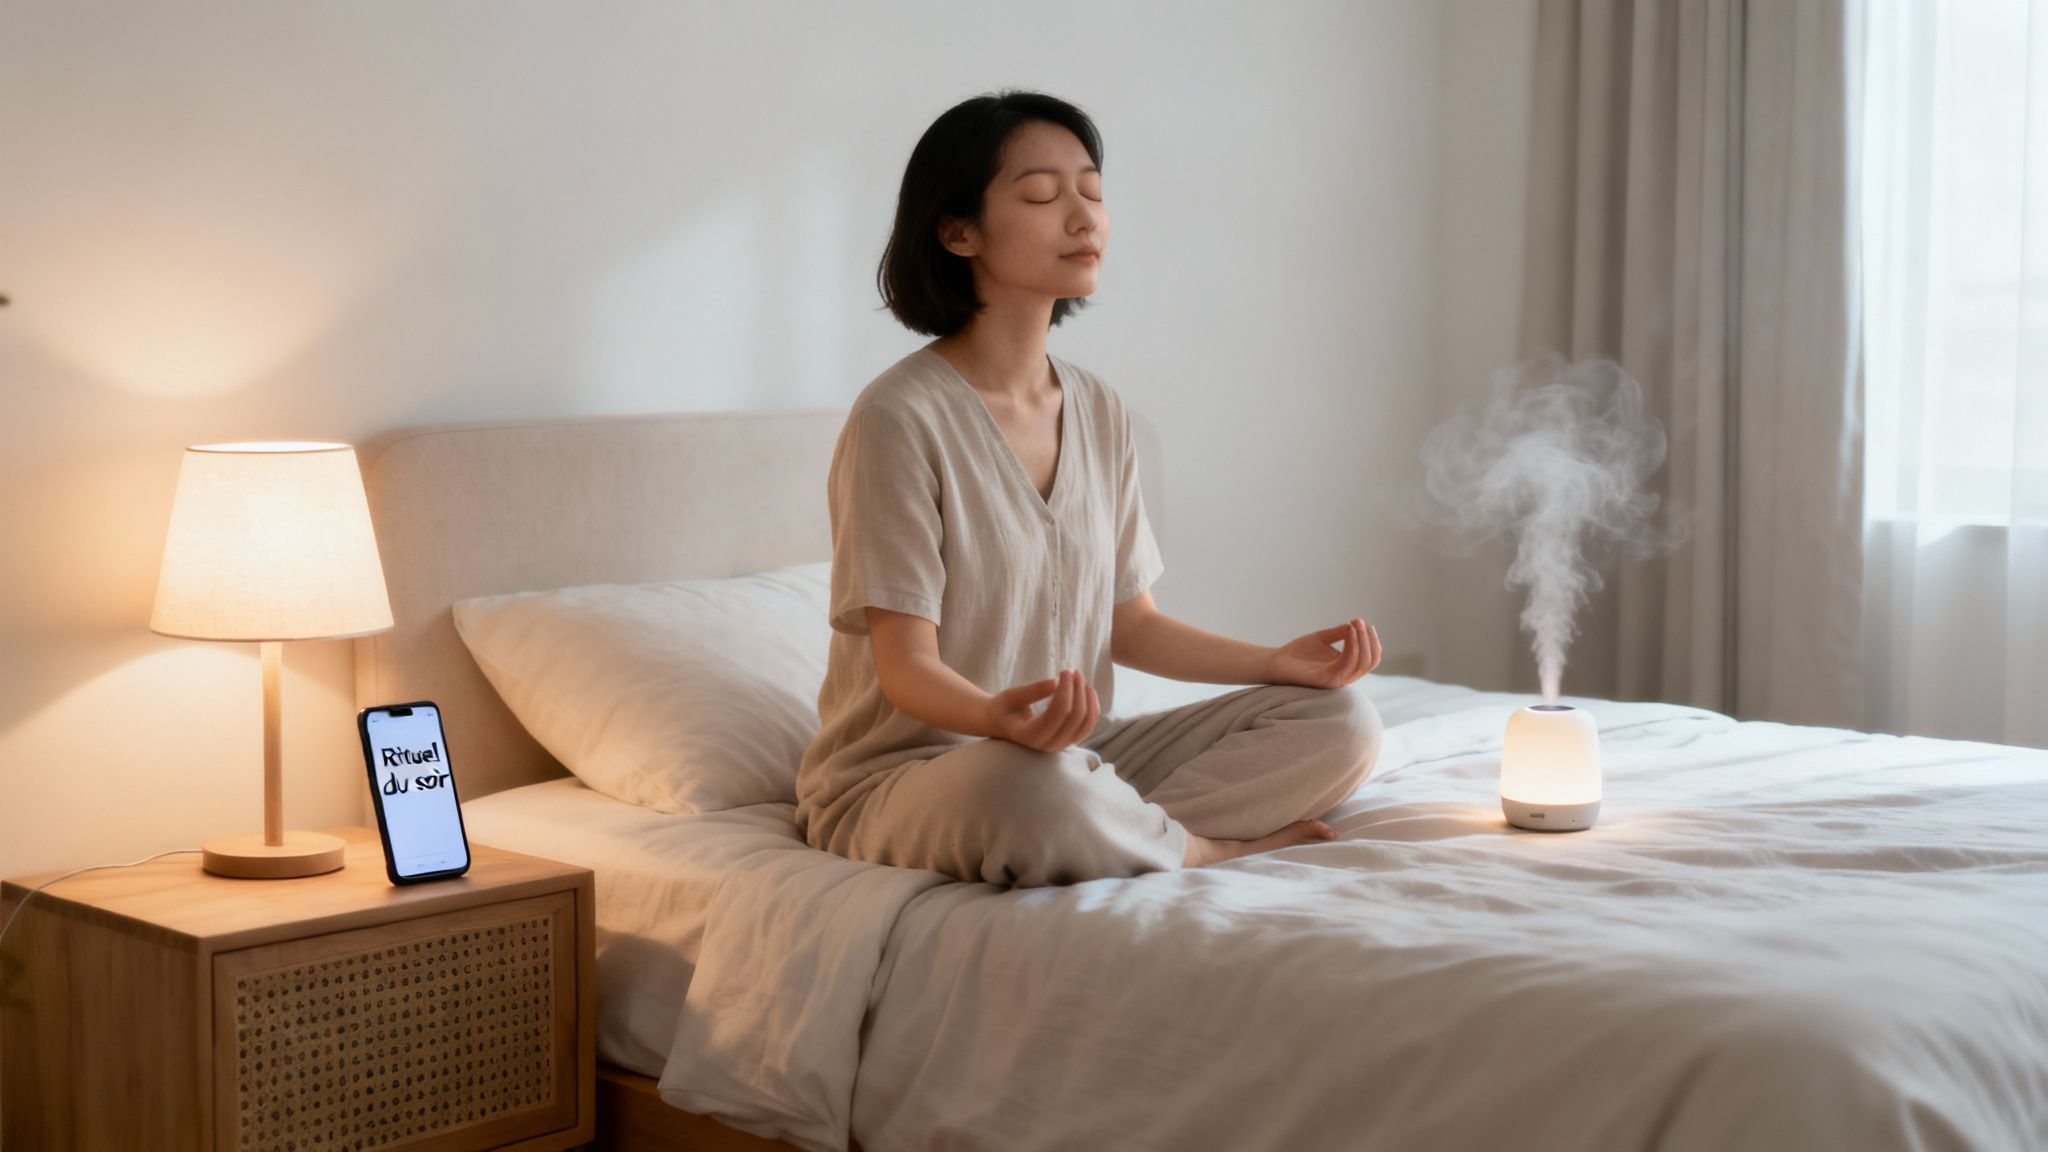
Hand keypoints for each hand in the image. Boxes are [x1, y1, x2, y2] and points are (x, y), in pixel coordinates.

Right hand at [984, 669, 1099, 751]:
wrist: (1001, 725)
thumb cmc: (1004, 708)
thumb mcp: (1012, 696)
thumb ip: (1033, 691)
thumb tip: (1056, 682)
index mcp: (1031, 735)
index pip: (1058, 712)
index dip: (1066, 689)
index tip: (1064, 671)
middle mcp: (1047, 745)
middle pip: (1075, 717)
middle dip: (1078, 691)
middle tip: (1074, 671)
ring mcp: (1059, 746)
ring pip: (1085, 723)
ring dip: (1088, 699)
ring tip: (1081, 679)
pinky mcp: (1067, 741)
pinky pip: (1087, 726)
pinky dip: (1092, 708)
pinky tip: (1088, 691)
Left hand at [1264, 618, 1379, 687]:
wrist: (1276, 661)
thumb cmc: (1298, 652)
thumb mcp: (1323, 638)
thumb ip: (1340, 633)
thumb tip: (1357, 624)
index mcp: (1346, 668)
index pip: (1371, 658)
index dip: (1372, 641)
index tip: (1364, 622)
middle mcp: (1345, 676)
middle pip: (1370, 661)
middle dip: (1370, 639)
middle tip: (1361, 622)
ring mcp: (1337, 679)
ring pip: (1362, 663)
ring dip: (1362, 641)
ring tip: (1355, 624)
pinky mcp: (1326, 680)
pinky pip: (1346, 664)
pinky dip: (1352, 646)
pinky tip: (1348, 632)